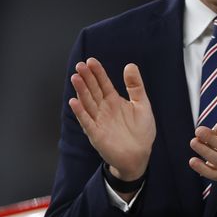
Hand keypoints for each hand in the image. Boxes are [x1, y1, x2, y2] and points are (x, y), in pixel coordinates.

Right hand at [69, 58, 154, 181]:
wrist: (139, 155)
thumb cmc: (141, 131)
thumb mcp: (142, 105)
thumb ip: (136, 86)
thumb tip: (130, 65)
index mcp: (114, 101)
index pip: (103, 83)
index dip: (98, 72)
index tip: (91, 61)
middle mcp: (104, 109)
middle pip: (93, 91)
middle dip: (87, 78)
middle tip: (80, 65)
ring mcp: (98, 121)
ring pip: (88, 103)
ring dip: (81, 91)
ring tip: (75, 78)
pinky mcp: (96, 134)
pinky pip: (87, 122)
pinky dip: (81, 112)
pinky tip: (74, 102)